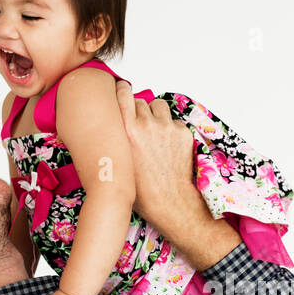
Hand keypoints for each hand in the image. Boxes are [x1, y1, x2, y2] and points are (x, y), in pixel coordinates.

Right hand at [115, 80, 239, 268]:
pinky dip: (171, 129)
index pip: (123, 93)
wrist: (169, 202)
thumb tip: (110, 128)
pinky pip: (174, 121)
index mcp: (126, 130)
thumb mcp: (118, 162)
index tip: (122, 92)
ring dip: (156, 115)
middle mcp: (147, 124)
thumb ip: (116, 139)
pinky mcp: (183, 133)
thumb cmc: (141, 190)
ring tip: (155, 133)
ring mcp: (167, 128)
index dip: (123, 92)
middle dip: (140, 112)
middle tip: (140, 128)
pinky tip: (168, 147)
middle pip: (141, 101)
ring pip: (159, 106)